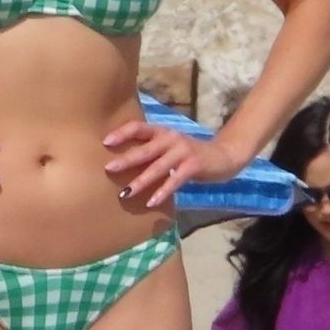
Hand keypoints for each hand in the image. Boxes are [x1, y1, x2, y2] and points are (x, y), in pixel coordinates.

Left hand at [103, 121, 242, 210]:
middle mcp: (171, 138)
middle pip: (145, 149)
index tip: (105, 142)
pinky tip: (151, 202)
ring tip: (126, 193)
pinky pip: (174, 180)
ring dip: (141, 181)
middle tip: (108, 169)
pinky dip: (162, 192)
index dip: (122, 133)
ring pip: (157, 167)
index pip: (139, 127)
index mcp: (162, 132)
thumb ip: (151, 151)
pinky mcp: (193, 165)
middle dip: (126, 159)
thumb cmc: (190, 154)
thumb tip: (122, 162)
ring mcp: (183, 151)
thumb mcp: (169, 147)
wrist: (223, 156)